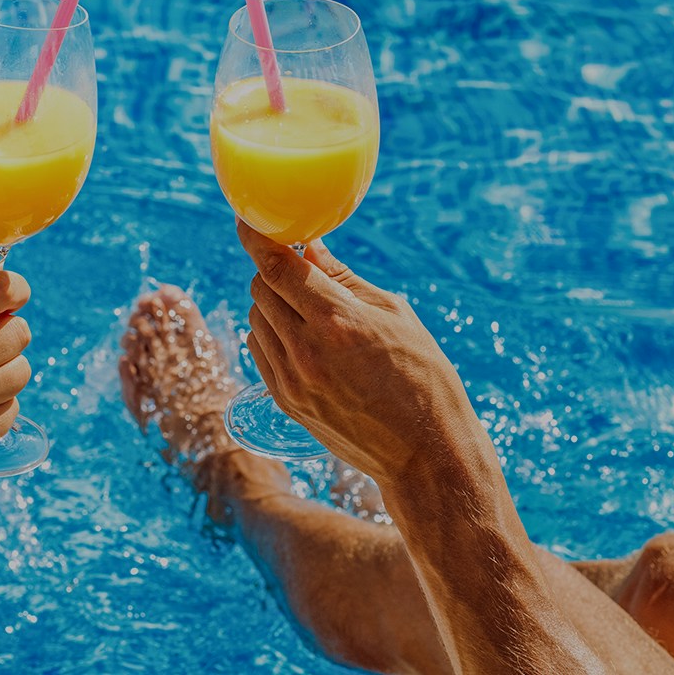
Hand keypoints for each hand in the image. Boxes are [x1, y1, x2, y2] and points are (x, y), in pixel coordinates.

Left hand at [236, 220, 475, 481]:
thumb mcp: (395, 315)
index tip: (248, 220)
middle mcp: (306, 350)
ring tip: (308, 309)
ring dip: (272, 302)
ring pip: (255, 319)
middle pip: (261, 289)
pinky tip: (300, 336)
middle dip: (275, 270)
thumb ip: (345, 278)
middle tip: (300, 269)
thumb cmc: (424, 377)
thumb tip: (311, 247)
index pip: (277, 267)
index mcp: (337, 321)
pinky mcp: (285, 402)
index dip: (256, 238)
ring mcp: (291, 380)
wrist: (425, 455)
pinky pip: (259, 350)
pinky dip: (271, 333)